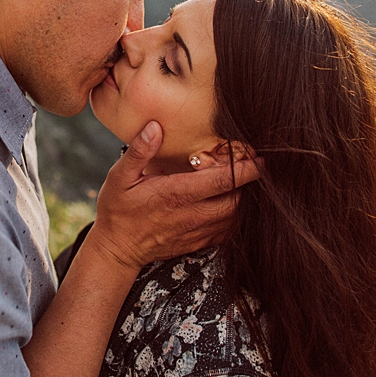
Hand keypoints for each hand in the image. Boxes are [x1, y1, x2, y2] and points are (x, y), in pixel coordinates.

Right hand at [89, 121, 260, 270]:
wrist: (117, 249)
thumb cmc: (118, 210)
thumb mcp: (120, 176)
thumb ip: (139, 151)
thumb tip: (155, 127)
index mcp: (176, 194)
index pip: (222, 180)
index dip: (246, 168)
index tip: (258, 157)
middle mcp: (192, 214)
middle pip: (237, 198)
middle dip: (249, 182)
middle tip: (252, 165)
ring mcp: (197, 231)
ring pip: (235, 215)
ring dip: (243, 198)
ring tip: (242, 181)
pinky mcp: (199, 243)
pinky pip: (228, 230)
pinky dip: (235, 216)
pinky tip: (230, 202)